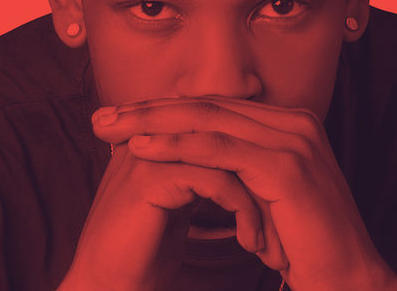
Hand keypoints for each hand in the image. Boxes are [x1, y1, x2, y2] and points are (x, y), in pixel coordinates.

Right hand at [58, 133, 268, 290]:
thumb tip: (243, 169)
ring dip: (260, 197)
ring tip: (272, 236)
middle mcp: (150, 134)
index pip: (218, 123)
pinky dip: (244, 211)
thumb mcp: (179, 205)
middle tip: (290, 210)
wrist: (106, 286)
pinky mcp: (150, 178)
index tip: (282, 198)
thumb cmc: (142, 253)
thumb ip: (200, 177)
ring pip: (227, 154)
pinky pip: (216, 179)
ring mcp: (148, 153)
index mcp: (155, 135)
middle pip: (225, 133)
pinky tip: (251, 241)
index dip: (253, 157)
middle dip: (263, 174)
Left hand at [91, 96, 396, 290]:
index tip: (120, 115)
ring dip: (151, 122)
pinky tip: (142, 148)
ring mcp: (293, 141)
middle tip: (103, 115)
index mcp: (289, 124)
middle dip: (148, 109)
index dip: (163, 109)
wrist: (348, 283)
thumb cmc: (302, 246)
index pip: (214, 106)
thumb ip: (236, 164)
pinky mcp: (286, 168)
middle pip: (206, 104)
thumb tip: (186, 149)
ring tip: (111, 126)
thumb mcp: (263, 194)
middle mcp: (295, 123)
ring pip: (207, 120)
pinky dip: (175, 146)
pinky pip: (218, 149)